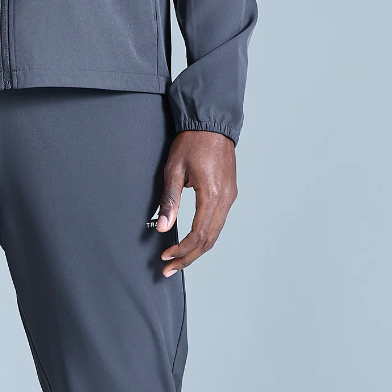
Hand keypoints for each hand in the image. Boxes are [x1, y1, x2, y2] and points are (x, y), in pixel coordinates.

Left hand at [154, 131, 236, 277]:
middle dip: (189, 257)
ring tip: (179, 259)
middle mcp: (225, 199)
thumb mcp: (174, 170)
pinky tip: (192, 240)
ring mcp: (230, 196)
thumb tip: (162, 227)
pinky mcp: (229, 193)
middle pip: (209, 240)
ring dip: (197, 249)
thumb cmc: (192, 143)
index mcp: (212, 195)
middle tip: (169, 268)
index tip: (166, 257)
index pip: (198, 234)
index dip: (181, 250)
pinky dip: (205, 236)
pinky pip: (219, 221)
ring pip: (216, 233)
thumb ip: (169, 201)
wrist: (212, 124)